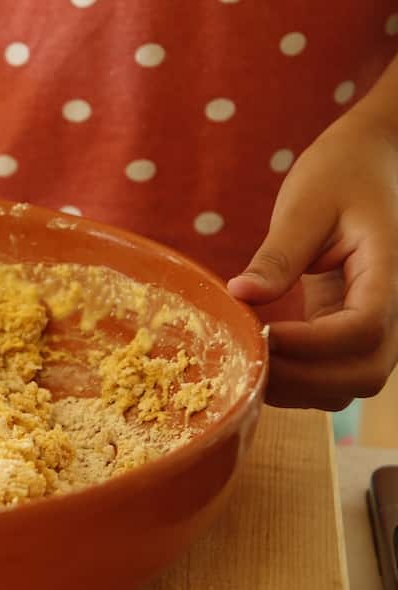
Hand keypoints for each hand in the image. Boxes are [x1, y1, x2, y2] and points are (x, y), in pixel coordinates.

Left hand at [228, 110, 397, 410]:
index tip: (262, 335)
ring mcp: (377, 322)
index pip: (364, 327)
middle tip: (247, 362)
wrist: (369, 164)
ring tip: (247, 364)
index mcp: (389, 271)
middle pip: (366, 372)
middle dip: (304, 379)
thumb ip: (278, 254)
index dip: (312, 344)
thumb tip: (242, 294)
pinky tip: (258, 362)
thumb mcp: (306, 205)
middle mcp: (394, 306)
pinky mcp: (350, 327)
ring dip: (300, 388)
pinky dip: (300, 380)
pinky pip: (335, 370)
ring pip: (353, 382)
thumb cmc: (340, 174)